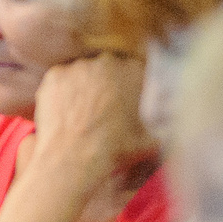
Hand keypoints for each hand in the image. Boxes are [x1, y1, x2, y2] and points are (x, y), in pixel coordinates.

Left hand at [30, 54, 152, 179]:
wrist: (75, 159)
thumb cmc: (115, 151)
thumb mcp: (152, 140)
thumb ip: (163, 124)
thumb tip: (167, 123)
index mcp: (135, 71)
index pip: (135, 69)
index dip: (129, 87)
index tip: (124, 101)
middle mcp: (107, 62)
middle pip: (108, 67)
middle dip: (106, 84)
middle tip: (102, 109)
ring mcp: (79, 66)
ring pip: (83, 72)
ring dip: (83, 87)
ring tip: (82, 114)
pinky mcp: (55, 75)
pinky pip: (60, 79)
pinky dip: (62, 92)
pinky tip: (65, 112)